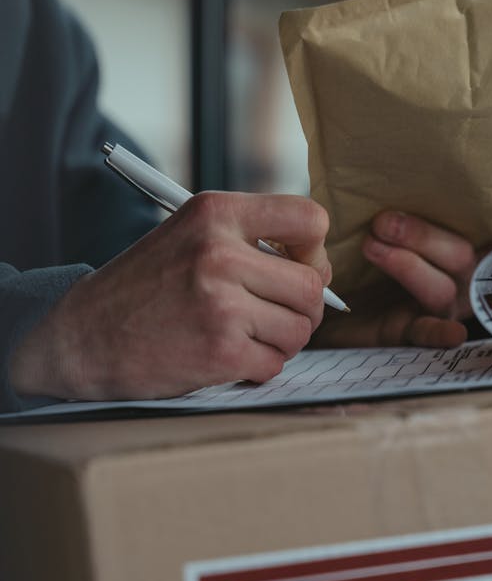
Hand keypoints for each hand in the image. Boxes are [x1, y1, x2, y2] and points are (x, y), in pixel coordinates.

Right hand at [10, 192, 330, 399]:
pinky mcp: (221, 349)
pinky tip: (229, 358)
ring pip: (299, 329)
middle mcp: (219, 252)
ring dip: (281, 342)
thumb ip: (248, 240)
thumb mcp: (188, 235)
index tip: (300, 269)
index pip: (308, 219)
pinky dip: (259, 368)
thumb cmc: (144, 288)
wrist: (83, 337)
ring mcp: (221, 302)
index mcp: (215, 213)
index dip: (315, 252)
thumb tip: (319, 270)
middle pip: (312, 285)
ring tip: (247, 336)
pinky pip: (275, 363)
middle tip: (278, 317)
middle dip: (305, 309)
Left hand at [317, 207, 491, 347]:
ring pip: (441, 288)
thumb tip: (405, 141)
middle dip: (426, 236)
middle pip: (463, 257)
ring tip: (374, 243)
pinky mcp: (409, 333)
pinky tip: (449, 333)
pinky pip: (428, 335)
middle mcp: (462, 281)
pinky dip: (439, 333)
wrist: (326, 300)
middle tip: (386, 221)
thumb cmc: (369, 251)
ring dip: (410, 264)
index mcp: (466, 251)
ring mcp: (440, 309)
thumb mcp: (390, 219)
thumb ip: (409, 198)